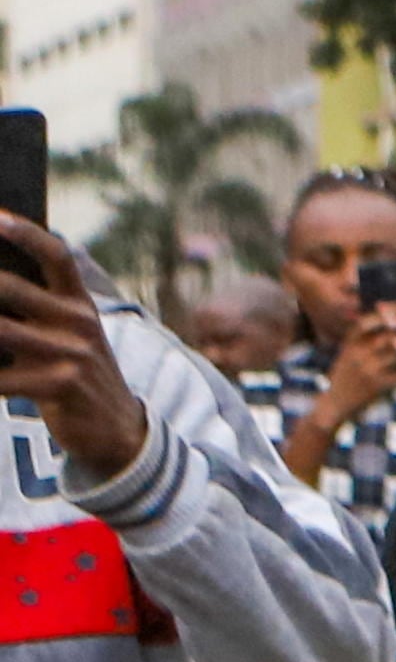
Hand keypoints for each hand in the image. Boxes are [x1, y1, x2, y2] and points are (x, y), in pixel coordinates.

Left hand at [0, 216, 148, 481]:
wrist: (117, 428)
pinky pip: (2, 378)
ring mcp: (71, 355)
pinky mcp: (60, 387)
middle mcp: (79, 323)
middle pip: (13, 289)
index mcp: (81, 304)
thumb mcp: (71, 334)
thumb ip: (37, 308)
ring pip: (2, 332)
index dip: (26, 233)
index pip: (57, 257)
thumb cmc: (77, 372)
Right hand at [323, 299, 395, 418]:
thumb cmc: (345, 377)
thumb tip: (387, 319)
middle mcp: (357, 352)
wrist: (334, 405)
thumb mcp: (349, 354)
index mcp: (351, 343)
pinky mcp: (375, 385)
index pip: (371, 321)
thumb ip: (363, 338)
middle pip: (390, 335)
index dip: (391, 318)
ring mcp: (366, 368)